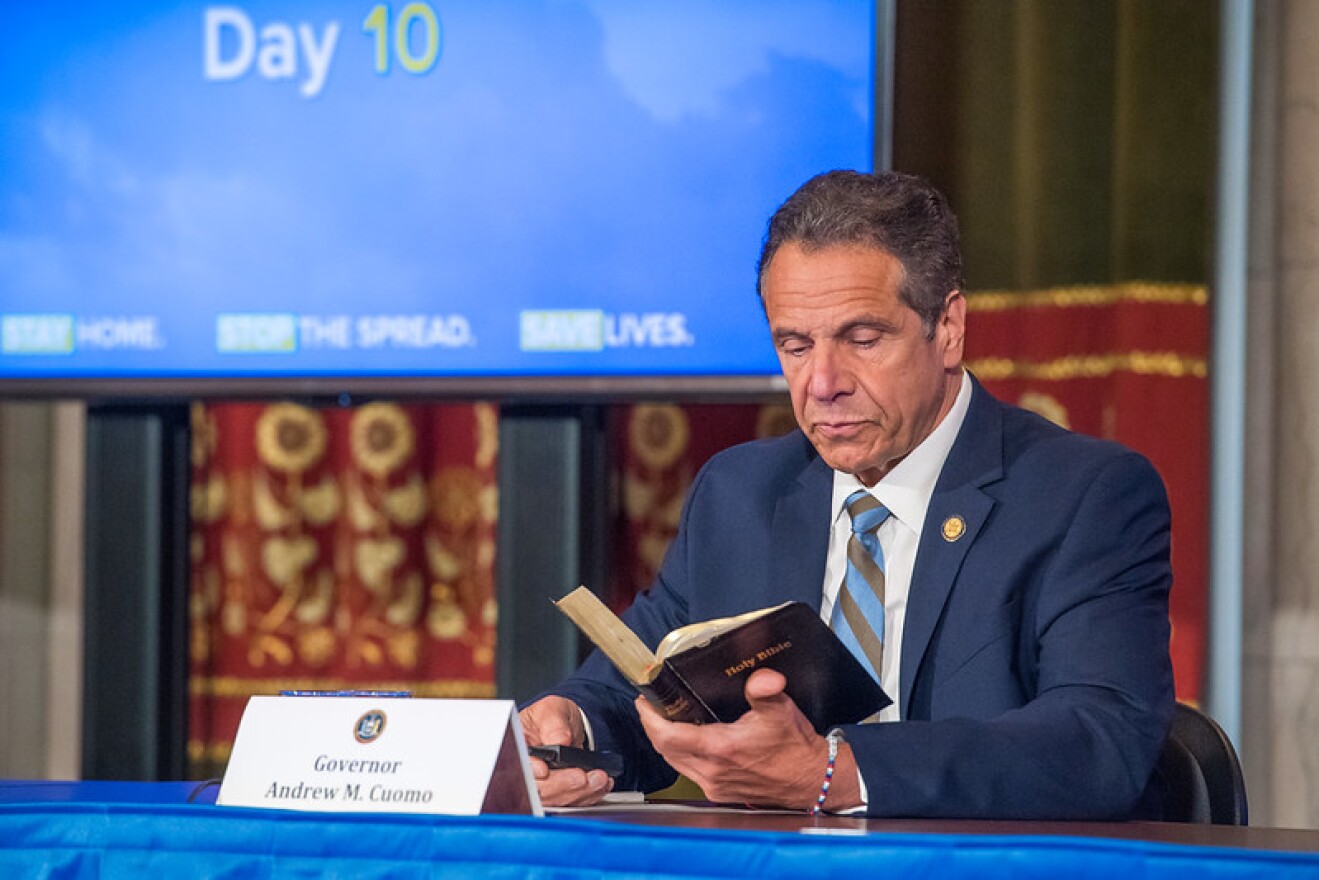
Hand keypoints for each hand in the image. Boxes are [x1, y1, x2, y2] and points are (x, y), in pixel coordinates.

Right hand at [519, 695, 613, 806]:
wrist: (566, 727)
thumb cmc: (552, 717)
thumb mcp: (551, 710)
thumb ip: (554, 724)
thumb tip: (560, 740)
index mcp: (519, 750)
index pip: (519, 767)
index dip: (530, 772)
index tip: (544, 770)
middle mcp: (527, 773)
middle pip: (538, 790)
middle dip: (562, 786)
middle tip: (582, 777)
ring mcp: (543, 787)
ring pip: (556, 801)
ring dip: (580, 793)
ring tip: (599, 778)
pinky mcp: (559, 795)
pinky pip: (572, 803)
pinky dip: (589, 796)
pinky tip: (601, 785)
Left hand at [635, 668, 861, 810]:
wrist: (812, 779)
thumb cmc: (795, 748)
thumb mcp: (781, 711)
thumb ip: (766, 690)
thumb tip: (763, 677)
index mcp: (721, 749)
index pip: (668, 736)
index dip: (650, 718)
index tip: (643, 701)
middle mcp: (712, 771)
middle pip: (665, 749)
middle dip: (653, 727)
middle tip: (651, 706)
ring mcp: (715, 785)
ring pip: (675, 762)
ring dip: (665, 742)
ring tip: (664, 719)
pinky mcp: (720, 792)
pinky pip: (688, 771)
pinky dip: (680, 754)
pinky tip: (687, 740)